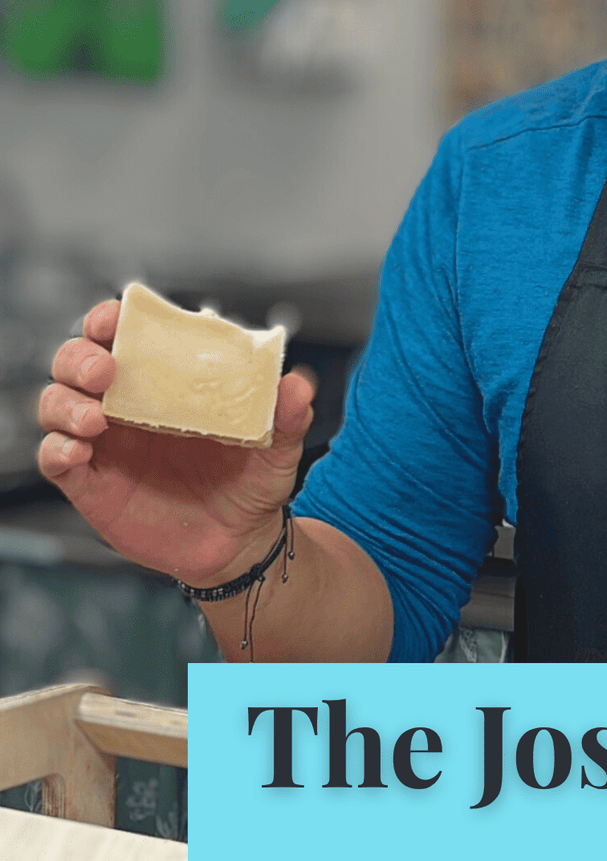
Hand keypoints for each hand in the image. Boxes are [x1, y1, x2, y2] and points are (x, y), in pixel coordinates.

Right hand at [37, 298, 315, 586]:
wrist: (242, 540)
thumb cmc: (253, 481)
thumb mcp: (278, 447)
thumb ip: (288, 415)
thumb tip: (298, 384)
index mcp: (166, 383)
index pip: (124, 337)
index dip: (110, 321)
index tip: (114, 320)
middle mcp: (127, 406)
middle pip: (75, 364)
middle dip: (80, 357)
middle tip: (106, 370)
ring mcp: (105, 444)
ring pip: (56, 405)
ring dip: (65, 403)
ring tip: (96, 418)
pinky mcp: (92, 483)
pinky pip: (55, 460)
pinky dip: (57, 450)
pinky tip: (79, 451)